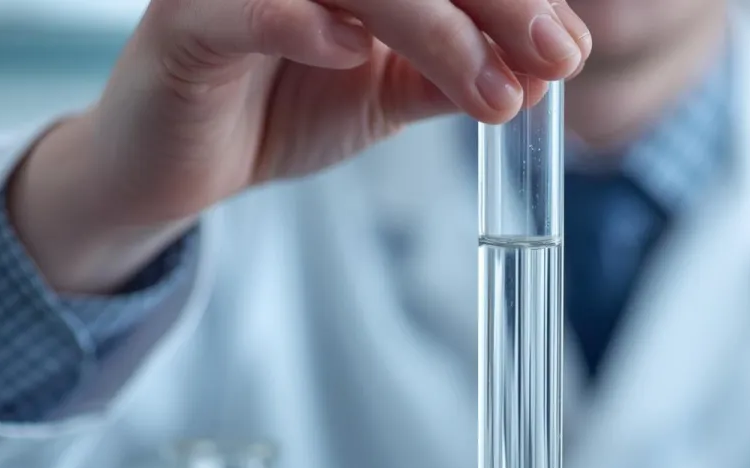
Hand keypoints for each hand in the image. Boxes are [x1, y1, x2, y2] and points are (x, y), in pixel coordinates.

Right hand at [9, 0, 590, 292]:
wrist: (182, 169)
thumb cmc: (278, 111)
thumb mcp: (387, 94)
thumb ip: (451, 77)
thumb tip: (543, 72)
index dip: (511, 0)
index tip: (567, 51)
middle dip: (494, 4)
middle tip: (554, 58)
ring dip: (431, 27)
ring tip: (489, 90)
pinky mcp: (186, 18)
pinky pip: (247, 7)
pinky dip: (300, 23)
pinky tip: (354, 54)